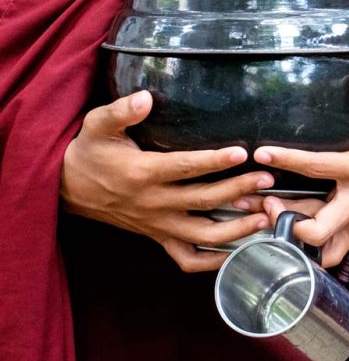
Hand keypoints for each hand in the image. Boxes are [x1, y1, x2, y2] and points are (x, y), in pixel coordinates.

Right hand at [60, 91, 274, 271]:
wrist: (68, 188)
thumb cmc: (89, 153)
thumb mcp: (97, 125)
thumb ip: (120, 111)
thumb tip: (145, 97)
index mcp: (142, 173)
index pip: (185, 168)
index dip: (214, 161)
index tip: (242, 153)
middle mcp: (154, 203)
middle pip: (203, 201)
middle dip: (239, 191)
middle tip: (268, 179)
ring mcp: (158, 225)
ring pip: (203, 235)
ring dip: (237, 229)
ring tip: (265, 216)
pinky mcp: (159, 238)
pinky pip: (188, 258)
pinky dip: (214, 262)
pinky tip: (240, 251)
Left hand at [251, 72, 348, 267]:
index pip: (319, 167)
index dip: (288, 160)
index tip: (262, 153)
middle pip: (317, 229)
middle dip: (286, 221)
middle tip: (265, 202)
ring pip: (322, 244)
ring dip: (293, 236)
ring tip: (268, 214)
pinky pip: (335, 250)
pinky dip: (313, 250)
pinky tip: (292, 231)